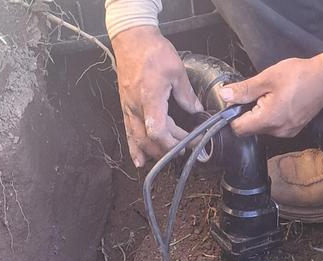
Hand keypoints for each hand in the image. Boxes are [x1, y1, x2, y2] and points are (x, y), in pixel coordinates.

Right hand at [112, 26, 202, 166]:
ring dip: (151, 152)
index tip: (188, 143)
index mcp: (150, 98)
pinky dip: (134, 147)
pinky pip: (128, 132)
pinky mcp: (126, 106)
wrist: (131, 38)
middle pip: (149, 139)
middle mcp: (136, 107)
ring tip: (164, 159)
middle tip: (184, 150)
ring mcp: (129, 108)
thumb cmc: (152, 51)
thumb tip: (196, 110)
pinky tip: (139, 159)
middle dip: (167, 149)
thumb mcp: (176, 70)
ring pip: (137, 139)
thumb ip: (186, 94)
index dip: (173, 142)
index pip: (158, 131)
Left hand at [219, 54, 322, 137]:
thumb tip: (225, 95)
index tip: (237, 102)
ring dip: (260, 114)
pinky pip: (274, 127)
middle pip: (250, 129)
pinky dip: (271, 116)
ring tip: (272, 96)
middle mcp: (277, 131)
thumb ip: (244, 89)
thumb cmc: (300, 76)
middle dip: (248, 113)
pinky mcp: (292, 130)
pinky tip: (280, 102)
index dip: (233, 116)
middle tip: (258, 93)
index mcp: (268, 120)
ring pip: (262, 128)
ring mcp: (286, 132)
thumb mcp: (268, 78)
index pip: (239, 129)